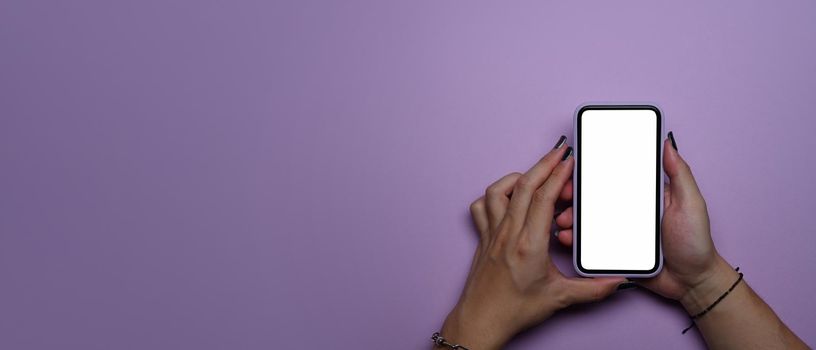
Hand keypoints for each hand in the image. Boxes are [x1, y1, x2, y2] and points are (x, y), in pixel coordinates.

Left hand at [440, 140, 624, 349]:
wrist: (481, 320)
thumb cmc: (514, 310)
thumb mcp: (559, 298)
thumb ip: (592, 289)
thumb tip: (619, 282)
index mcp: (529, 245)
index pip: (542, 198)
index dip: (557, 175)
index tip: (568, 160)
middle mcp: (508, 233)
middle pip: (523, 186)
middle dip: (543, 164)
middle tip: (559, 153)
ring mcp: (492, 233)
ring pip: (498, 191)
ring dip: (518, 176)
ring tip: (535, 175)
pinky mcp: (482, 237)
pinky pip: (481, 206)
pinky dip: (494, 195)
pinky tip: (508, 198)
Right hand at [552, 133, 735, 311]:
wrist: (693, 282)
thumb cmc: (696, 242)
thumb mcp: (690, 203)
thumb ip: (680, 174)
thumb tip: (666, 144)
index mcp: (643, 195)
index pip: (615, 178)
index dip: (594, 172)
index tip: (576, 168)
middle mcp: (628, 211)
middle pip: (595, 199)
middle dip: (574, 196)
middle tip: (563, 196)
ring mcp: (619, 232)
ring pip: (589, 221)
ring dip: (571, 218)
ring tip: (562, 221)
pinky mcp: (613, 252)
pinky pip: (590, 245)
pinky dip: (577, 241)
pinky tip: (568, 238)